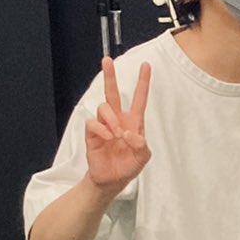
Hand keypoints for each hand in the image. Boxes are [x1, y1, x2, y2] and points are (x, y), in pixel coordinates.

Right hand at [84, 55, 150, 194]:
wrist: (112, 180)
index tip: (146, 65)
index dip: (142, 82)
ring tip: (116, 134)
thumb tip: (129, 134)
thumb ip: (141, 146)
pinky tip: (107, 138)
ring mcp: (104, 125)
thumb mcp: (143, 157)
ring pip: (104, 107)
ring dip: (111, 119)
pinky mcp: (92, 133)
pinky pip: (93, 123)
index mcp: (133, 122)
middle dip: (110, 76)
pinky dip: (101, 129)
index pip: (138, 98)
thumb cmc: (128, 166)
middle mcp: (118, 119)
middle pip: (112, 93)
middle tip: (107, 60)